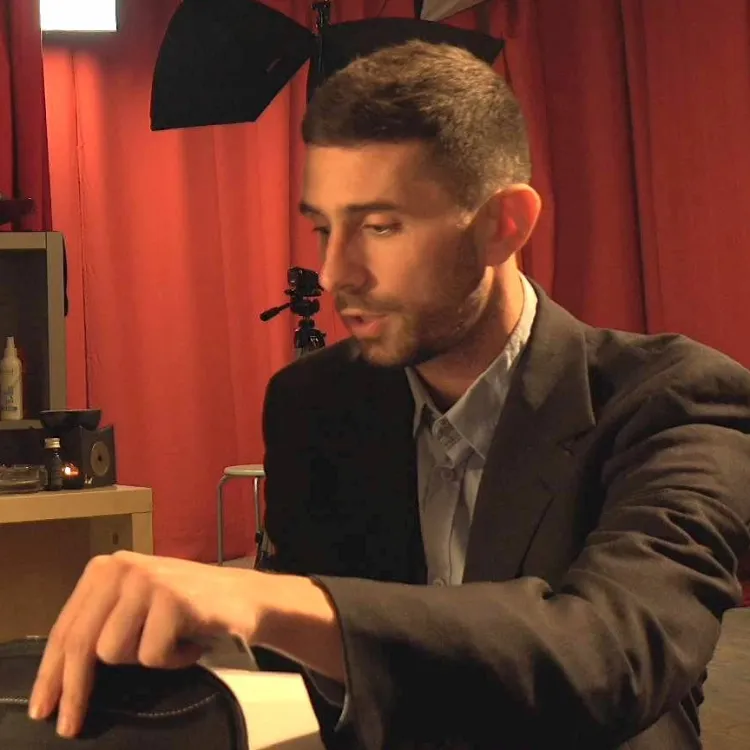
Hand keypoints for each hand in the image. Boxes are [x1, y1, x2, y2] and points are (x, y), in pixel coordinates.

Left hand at [28, 550, 265, 737]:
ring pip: (114, 652)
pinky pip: (152, 655)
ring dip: (145, 660)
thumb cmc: (188, 609)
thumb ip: (101, 622)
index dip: (50, 673)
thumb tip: (60, 674)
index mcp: (106, 568)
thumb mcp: (135, 606)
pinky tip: (191, 643)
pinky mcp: (173, 598)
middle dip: (74, 690)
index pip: (67, 627)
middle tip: (70, 726)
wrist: (246, 597)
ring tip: (171, 645)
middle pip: (81, 643)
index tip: (43, 709)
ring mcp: (148, 580)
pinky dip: (174, 660)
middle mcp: (122, 567)